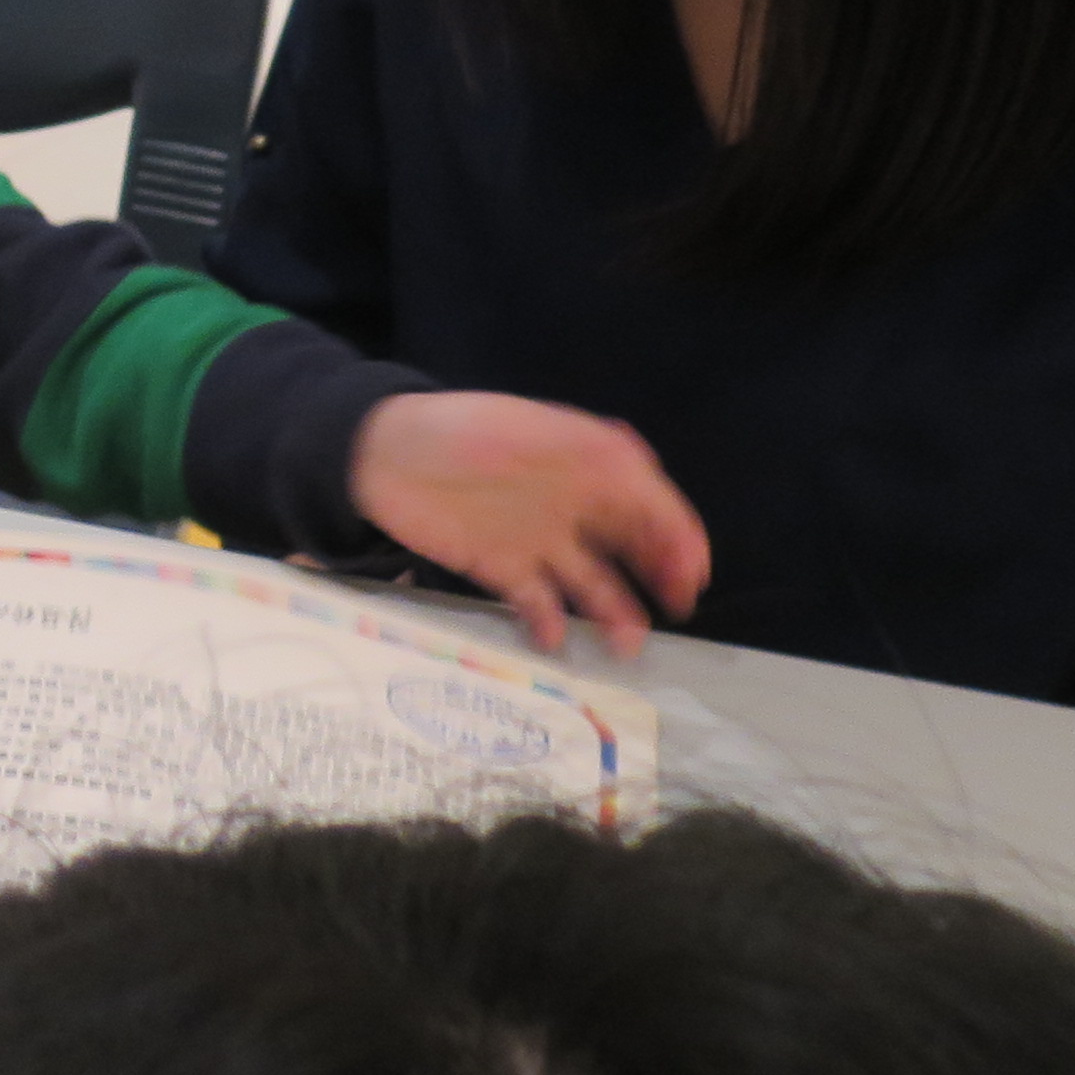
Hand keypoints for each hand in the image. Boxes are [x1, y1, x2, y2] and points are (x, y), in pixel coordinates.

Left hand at [347, 393, 709, 657]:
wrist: (382, 451)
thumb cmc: (466, 430)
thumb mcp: (542, 433)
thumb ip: (602, 461)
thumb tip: (655, 493)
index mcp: (589, 466)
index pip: (652, 505)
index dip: (679, 538)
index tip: (693, 575)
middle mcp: (571, 506)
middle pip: (632, 546)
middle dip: (660, 576)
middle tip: (676, 609)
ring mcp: (536, 539)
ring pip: (591, 582)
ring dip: (614, 611)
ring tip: (626, 644)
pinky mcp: (498, 565)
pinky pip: (536, 601)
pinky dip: (549, 623)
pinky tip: (556, 639)